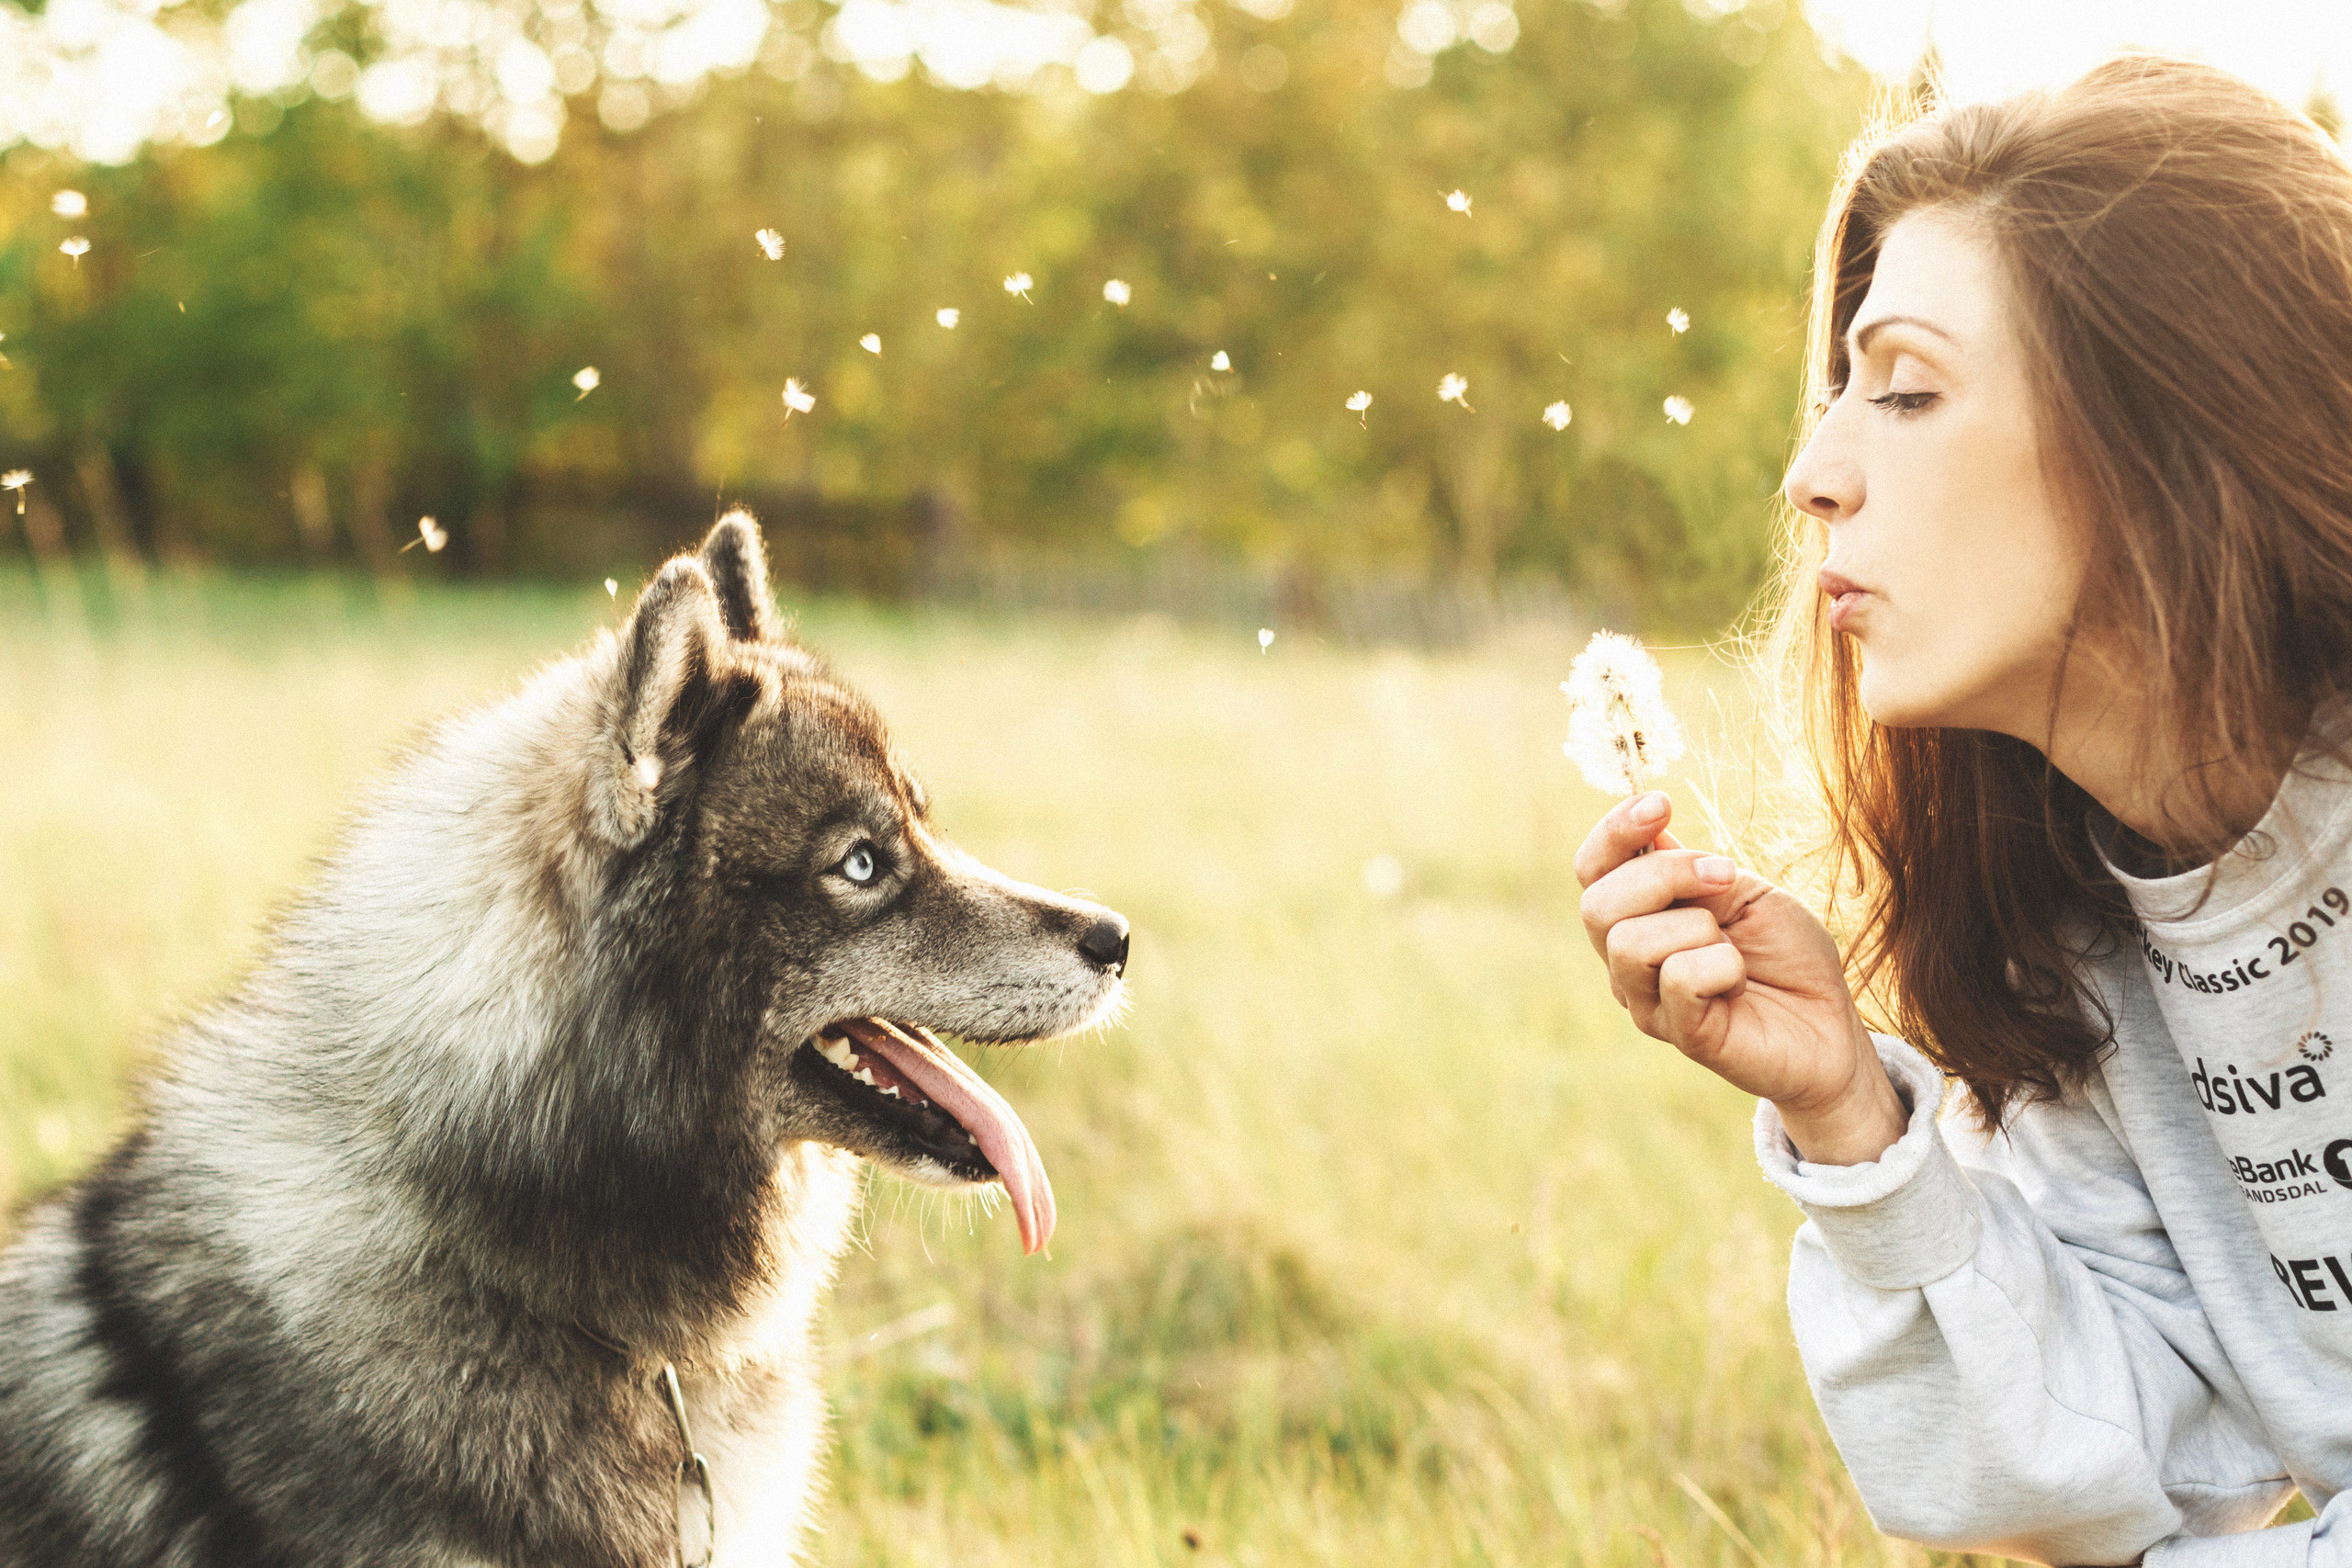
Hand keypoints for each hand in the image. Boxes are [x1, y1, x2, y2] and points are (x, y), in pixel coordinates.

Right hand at [1574, 792, 1907, 1165]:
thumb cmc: (1788, 956)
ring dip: (1697, 927)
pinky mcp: (1680, 1034)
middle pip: (1596, 905)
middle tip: (1724, 875)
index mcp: (1639, 918)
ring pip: (1627, 943)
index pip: (1592, 870)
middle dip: (1662, 876)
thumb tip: (1648, 832)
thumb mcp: (1743, 892)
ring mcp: (1647, 1002)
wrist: (1832, 1023)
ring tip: (1735, 946)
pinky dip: (1723, 967)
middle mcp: (1628, 961)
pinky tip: (1741, 984)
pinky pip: (1679, 979)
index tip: (1661, 803)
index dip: (1614, 832)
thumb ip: (1692, 870)